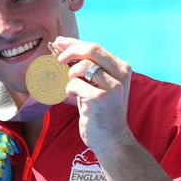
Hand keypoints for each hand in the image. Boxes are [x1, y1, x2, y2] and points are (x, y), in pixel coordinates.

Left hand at [52, 37, 134, 152]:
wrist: (112, 139)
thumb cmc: (101, 111)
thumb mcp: (99, 84)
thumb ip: (88, 66)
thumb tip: (63, 46)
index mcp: (121, 68)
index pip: (95, 47)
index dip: (74, 43)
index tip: (59, 42)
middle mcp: (120, 74)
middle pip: (91, 50)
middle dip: (70, 51)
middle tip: (58, 59)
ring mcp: (112, 86)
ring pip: (82, 66)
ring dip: (70, 76)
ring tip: (74, 88)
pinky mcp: (100, 98)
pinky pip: (74, 84)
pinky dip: (69, 90)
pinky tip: (74, 98)